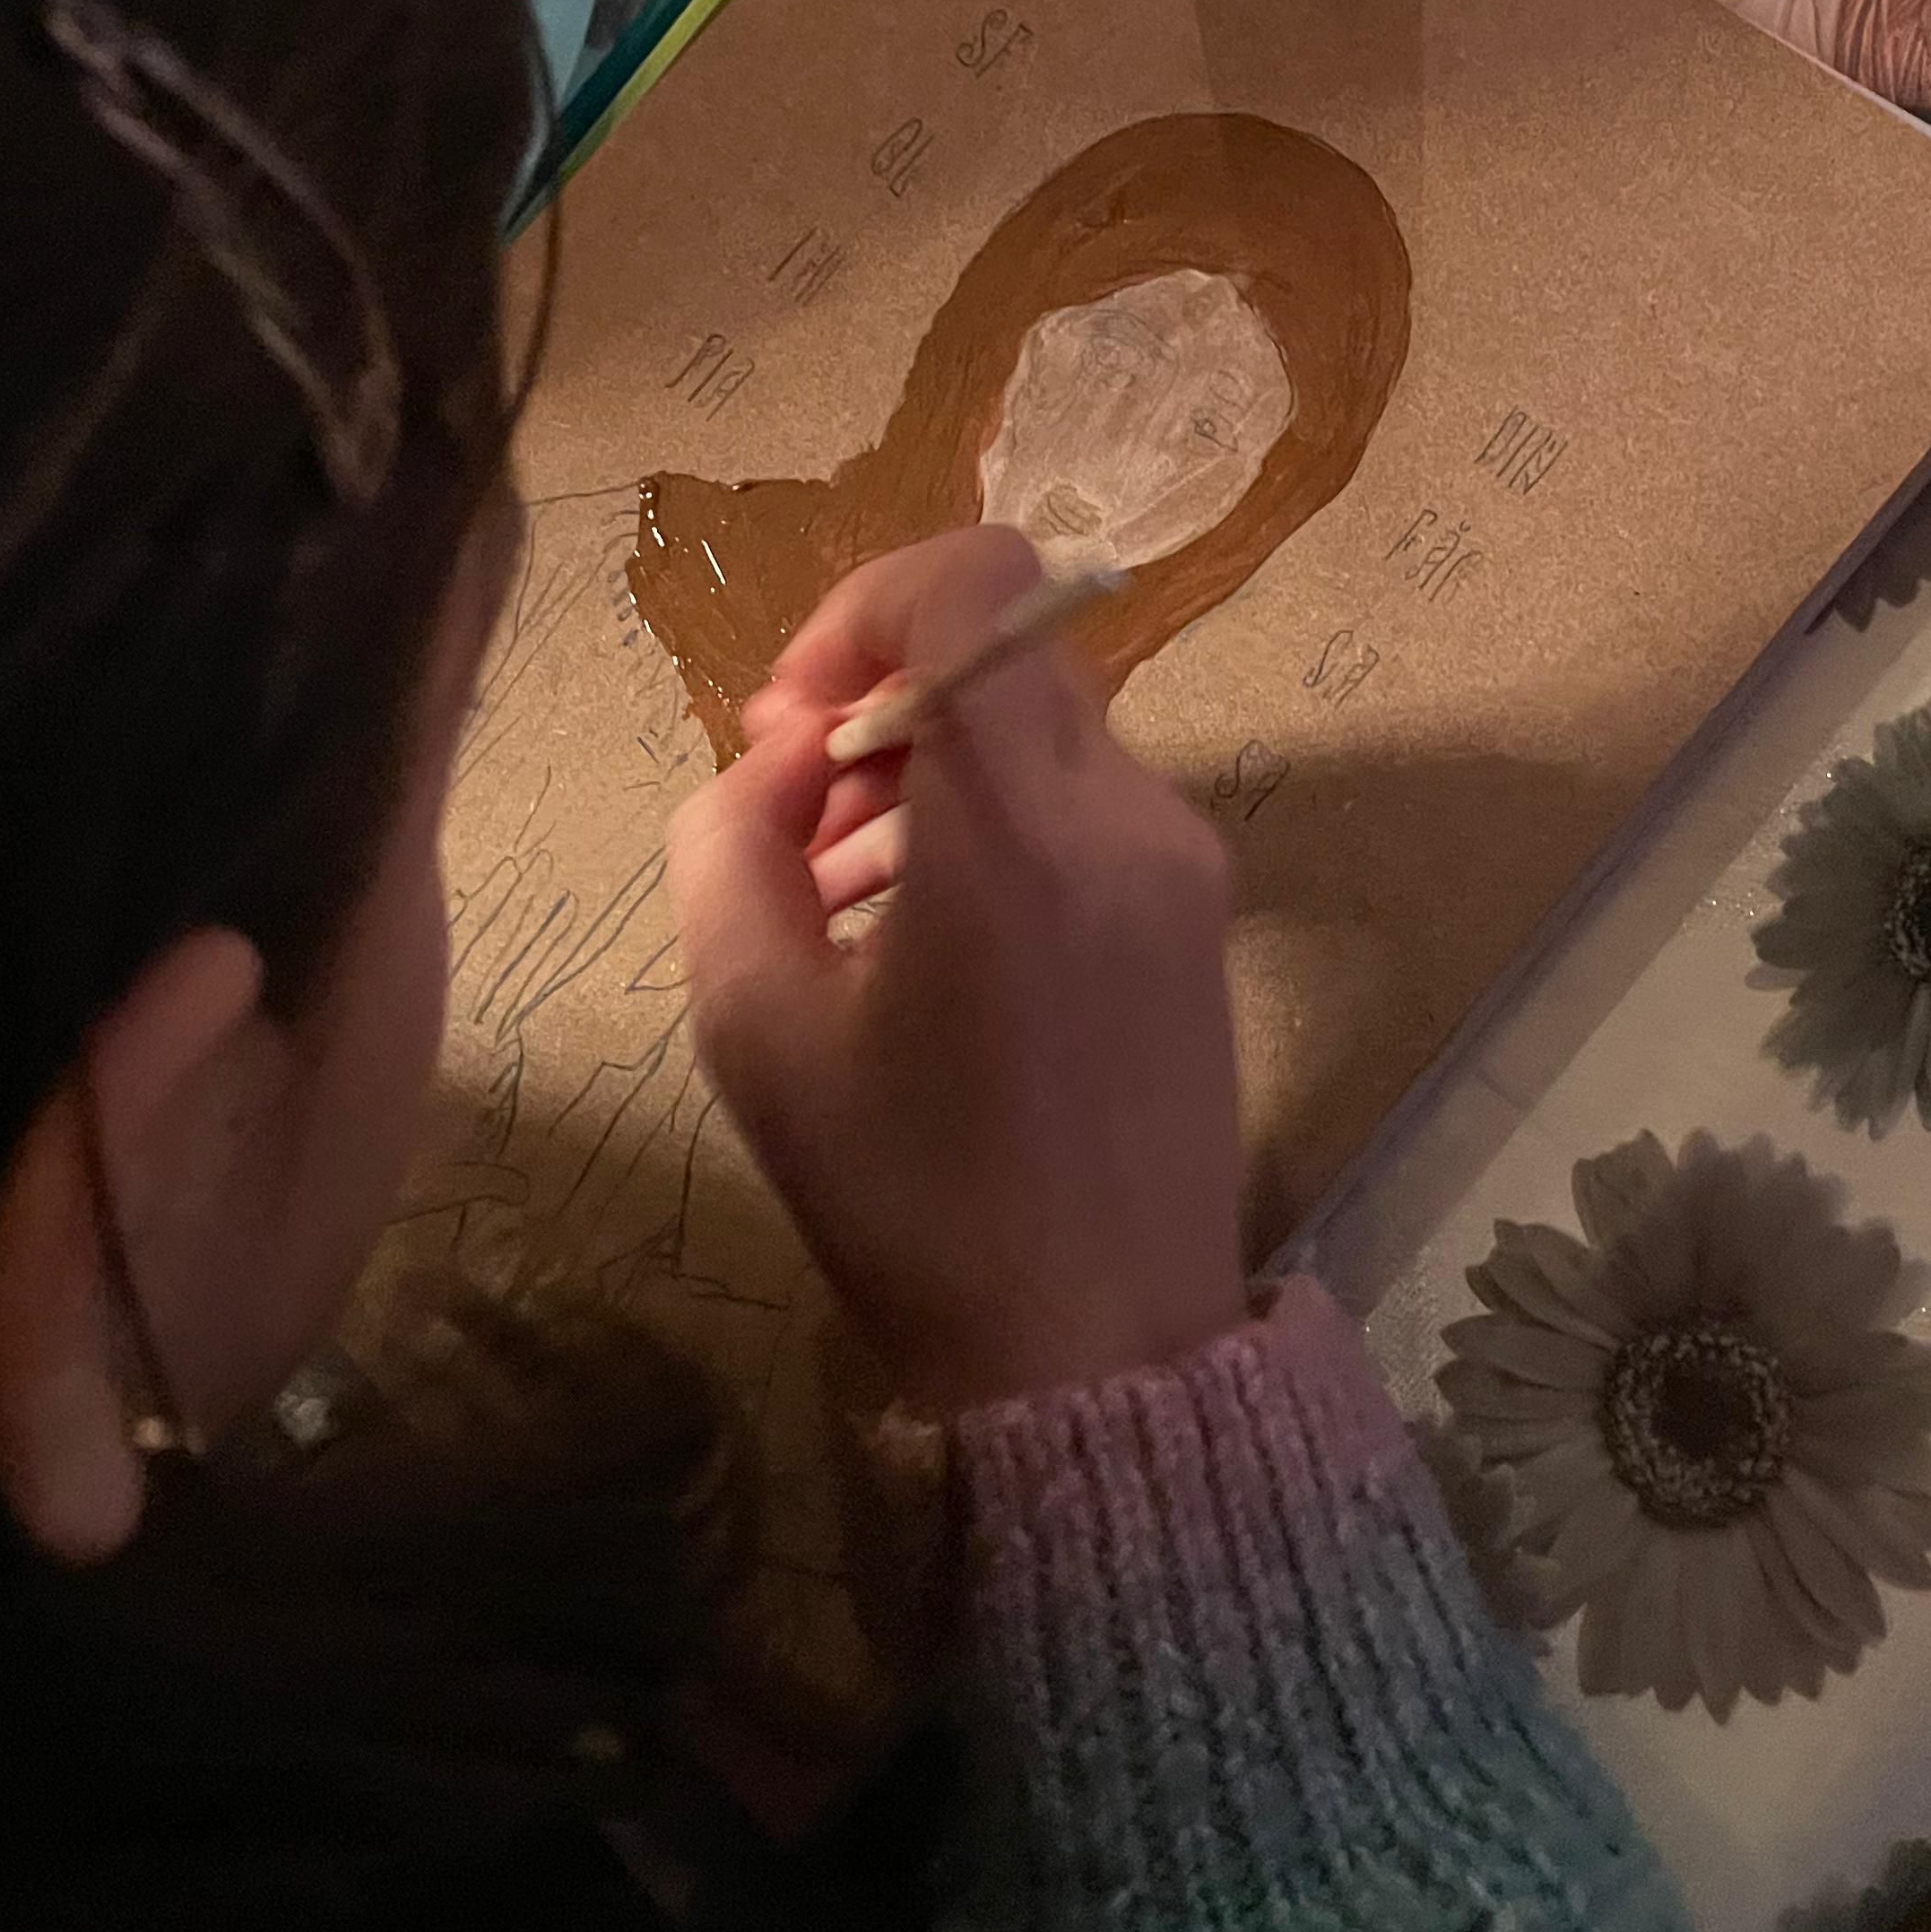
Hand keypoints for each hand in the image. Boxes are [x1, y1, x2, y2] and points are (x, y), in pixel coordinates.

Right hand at [671, 528, 1247, 1413]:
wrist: (1100, 1354)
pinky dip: (999, 826)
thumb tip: (780, 757)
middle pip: (999, 652)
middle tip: (795, 817)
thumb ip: (727, 842)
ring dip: (933, 771)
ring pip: (1042, 730)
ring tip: (844, 903)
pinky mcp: (1203, 913)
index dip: (863, 604)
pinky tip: (929, 946)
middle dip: (879, 700)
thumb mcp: (753, 1026)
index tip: (794, 715)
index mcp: (1013, 823)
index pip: (973, 577)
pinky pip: (1087, 806)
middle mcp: (1122, 810)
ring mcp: (1182, 860)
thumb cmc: (914, 1202)